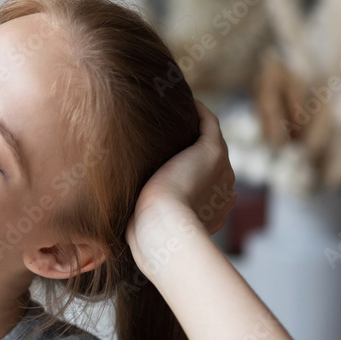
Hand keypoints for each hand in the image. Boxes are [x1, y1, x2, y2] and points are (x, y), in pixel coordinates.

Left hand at [128, 99, 236, 246]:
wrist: (161, 228)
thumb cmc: (147, 238)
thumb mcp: (146, 235)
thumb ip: (140, 229)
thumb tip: (115, 238)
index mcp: (214, 214)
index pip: (206, 192)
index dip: (189, 179)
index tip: (168, 168)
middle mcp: (225, 192)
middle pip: (213, 168)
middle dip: (195, 154)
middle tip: (171, 137)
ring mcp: (223, 171)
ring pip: (212, 143)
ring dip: (198, 128)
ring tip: (177, 114)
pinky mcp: (213, 152)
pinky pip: (210, 123)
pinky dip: (200, 111)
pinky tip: (186, 101)